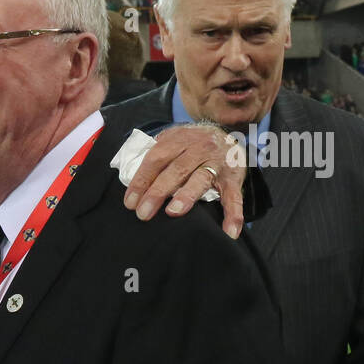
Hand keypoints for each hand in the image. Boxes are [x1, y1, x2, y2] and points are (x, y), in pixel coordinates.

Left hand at [123, 124, 246, 238]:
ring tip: (173, 212)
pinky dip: (233, 215)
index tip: (130, 202)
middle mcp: (200, 148)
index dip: (141, 180)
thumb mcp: (173, 139)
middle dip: (157, 192)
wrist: (227, 131)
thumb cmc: (192, 143)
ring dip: (186, 196)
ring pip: (201, 179)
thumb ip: (155, 153)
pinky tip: (229, 232)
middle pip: (176, 170)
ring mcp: (218, 163)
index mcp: (180, 139)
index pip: (156, 159)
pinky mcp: (234, 177)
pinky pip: (234, 197)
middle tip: (143, 213)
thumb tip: (128, 173)